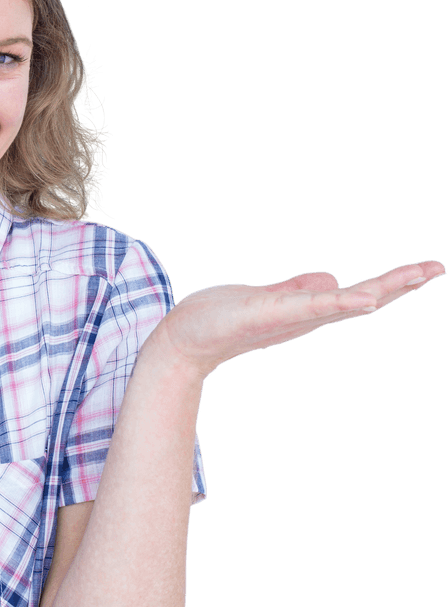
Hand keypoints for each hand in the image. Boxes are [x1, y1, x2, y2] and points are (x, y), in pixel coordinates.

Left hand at [151, 260, 445, 377]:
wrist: (184, 339)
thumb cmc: (221, 318)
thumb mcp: (268, 298)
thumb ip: (298, 290)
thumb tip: (332, 280)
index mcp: (307, 309)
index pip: (359, 293)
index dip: (394, 283)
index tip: (430, 269)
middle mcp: (304, 316)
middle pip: (361, 298)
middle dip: (400, 284)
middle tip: (437, 268)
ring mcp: (287, 316)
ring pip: (340, 302)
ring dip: (376, 291)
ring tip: (412, 279)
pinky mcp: (265, 313)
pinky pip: (306, 306)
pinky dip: (334, 301)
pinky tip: (362, 298)